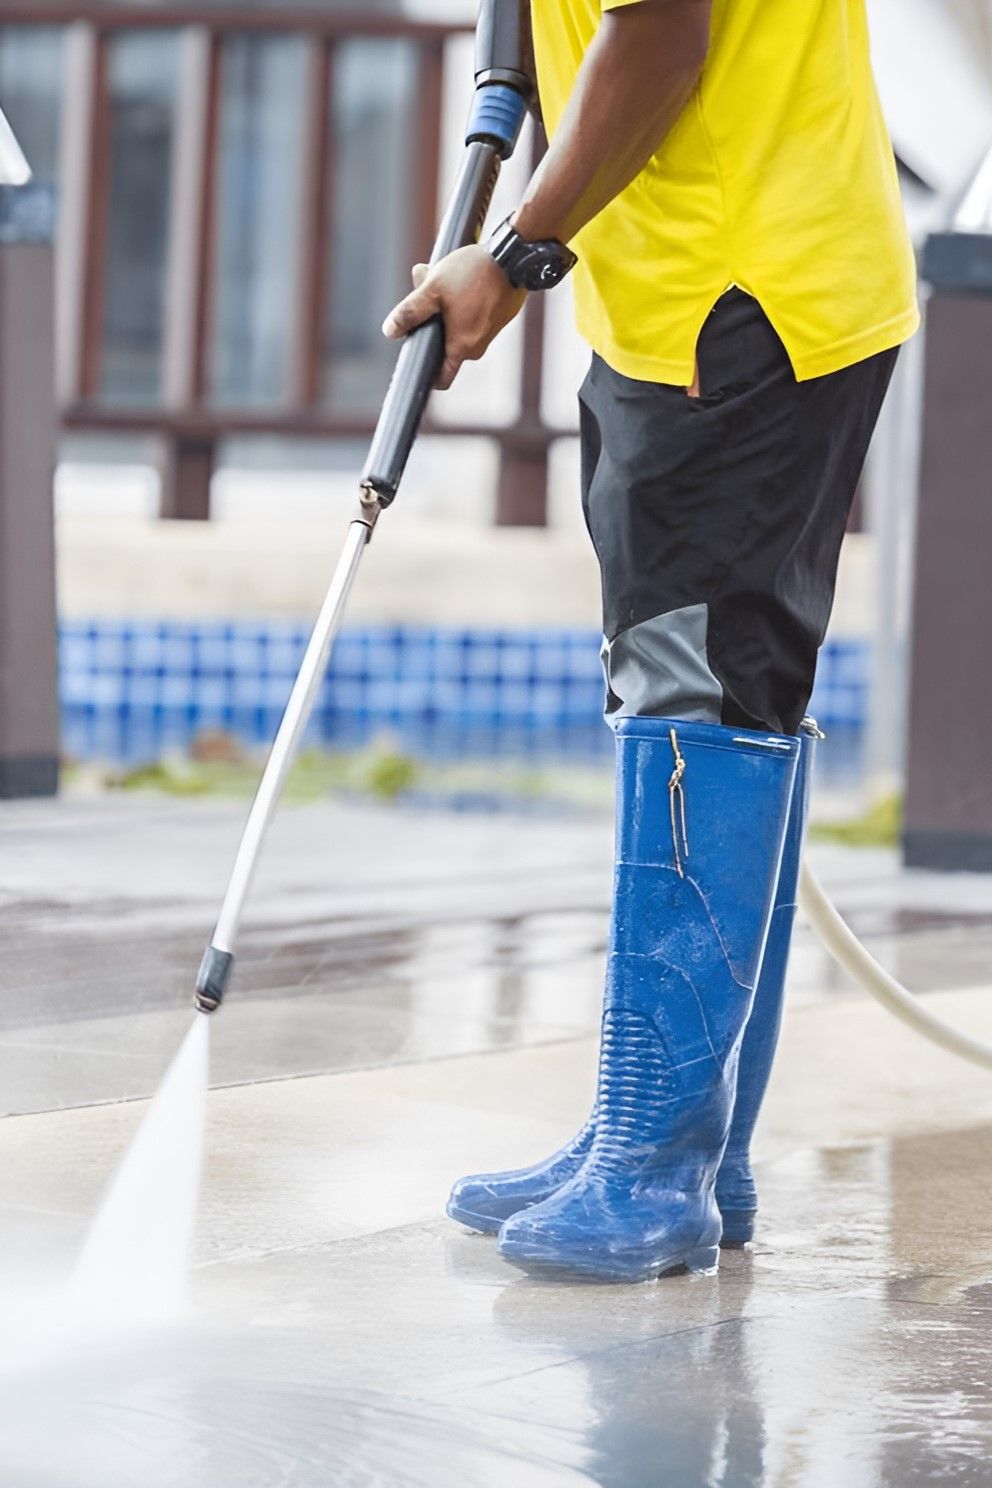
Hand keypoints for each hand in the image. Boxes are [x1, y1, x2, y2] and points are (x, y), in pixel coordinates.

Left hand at [382, 245, 525, 390]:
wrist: (512, 256)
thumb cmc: (472, 273)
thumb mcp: (432, 289)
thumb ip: (410, 312)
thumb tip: (390, 331)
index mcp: (462, 348)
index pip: (443, 379)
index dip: (427, 374)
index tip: (418, 358)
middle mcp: (478, 347)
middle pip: (448, 349)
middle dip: (434, 329)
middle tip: (429, 300)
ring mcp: (491, 333)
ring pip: (460, 330)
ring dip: (449, 314)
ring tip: (445, 285)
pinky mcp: (498, 318)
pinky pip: (474, 320)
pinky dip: (464, 307)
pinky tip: (462, 283)